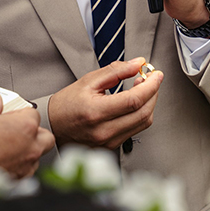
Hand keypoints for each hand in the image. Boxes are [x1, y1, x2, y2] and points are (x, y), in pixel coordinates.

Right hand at [0, 92, 54, 178]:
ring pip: (38, 155)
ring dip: (29, 150)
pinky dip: (21, 166)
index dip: (19, 114)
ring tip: (10, 149)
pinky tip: (7, 163)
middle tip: (18, 132)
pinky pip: (28, 171)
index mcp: (26, 127)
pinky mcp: (21, 179)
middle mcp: (32, 146)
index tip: (8, 117)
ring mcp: (28, 164)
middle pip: (45, 136)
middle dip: (35, 133)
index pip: (33, 114)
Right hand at [48, 57, 162, 148]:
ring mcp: (108, 142)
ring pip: (143, 123)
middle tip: (151, 79)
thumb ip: (115, 71)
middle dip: (153, 93)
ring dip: (149, 104)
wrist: (53, 126)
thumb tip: (137, 63)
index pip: (134, 100)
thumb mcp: (88, 81)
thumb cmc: (67, 104)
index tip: (156, 74)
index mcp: (96, 112)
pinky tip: (135, 103)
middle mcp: (103, 131)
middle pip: (143, 113)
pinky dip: (141, 114)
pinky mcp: (112, 147)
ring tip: (142, 89)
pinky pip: (135, 130)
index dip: (150, 86)